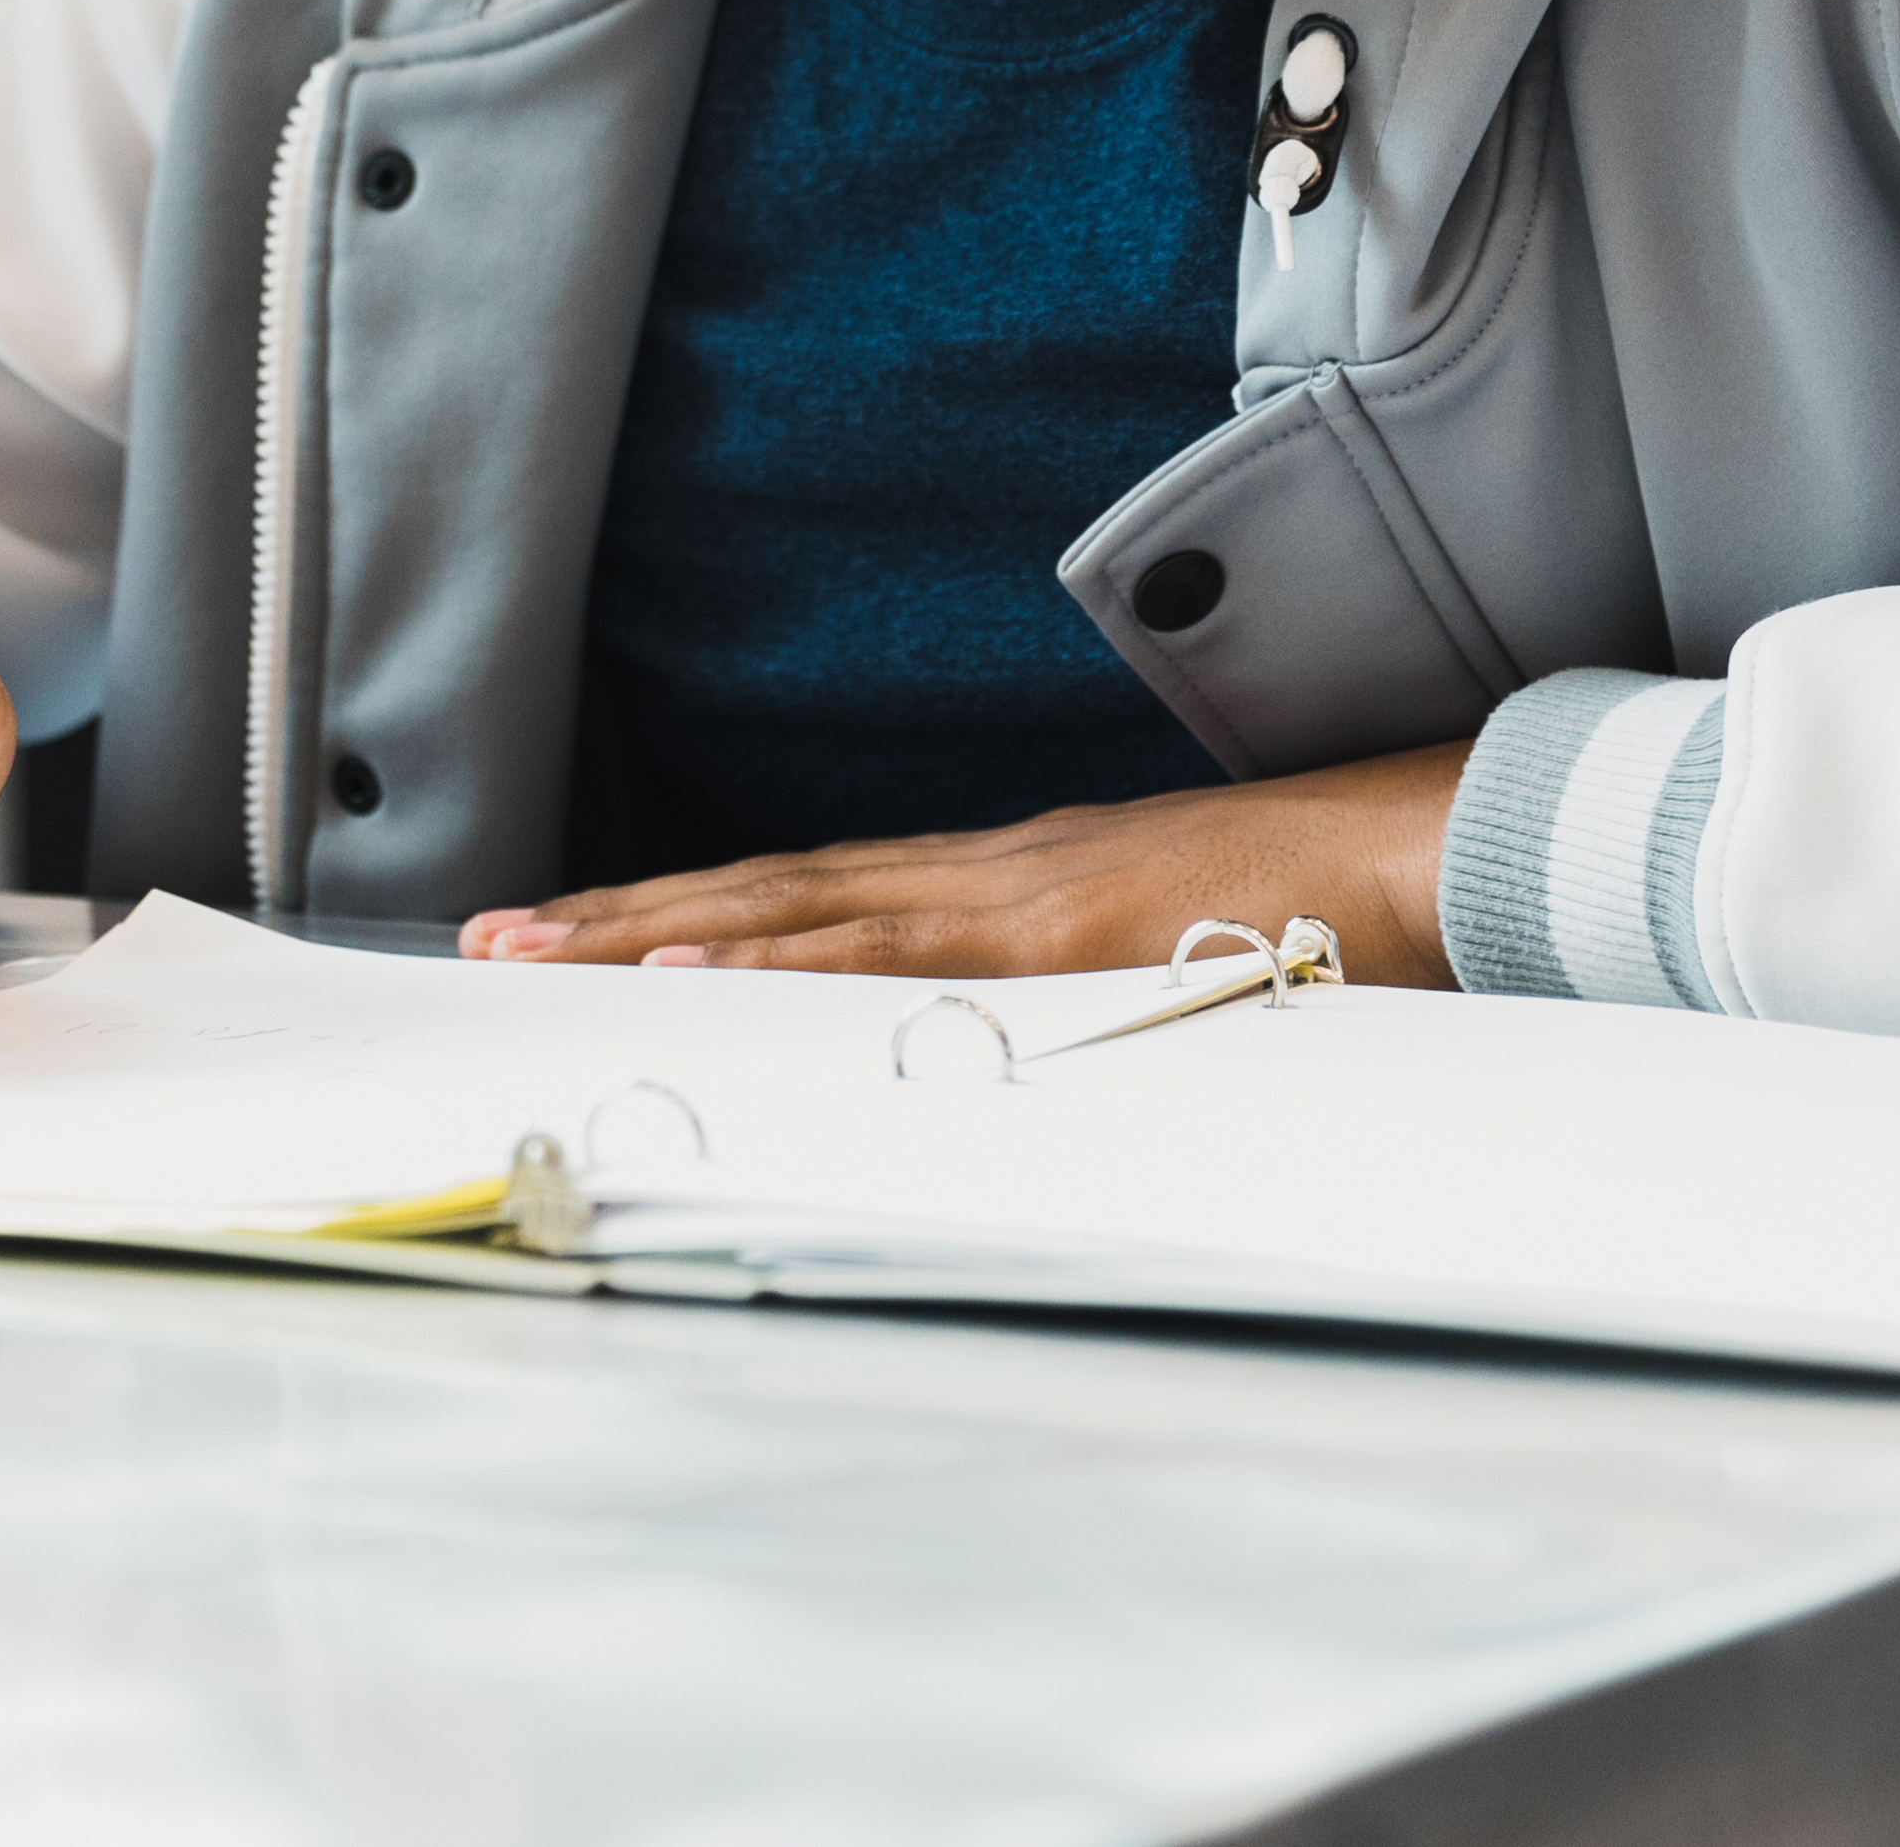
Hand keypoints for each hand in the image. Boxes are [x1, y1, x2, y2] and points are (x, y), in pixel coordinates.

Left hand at [456, 743, 1472, 987]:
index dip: (673, 915)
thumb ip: (1068, 999)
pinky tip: (705, 969)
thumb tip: (995, 1049)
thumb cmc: (1302, 919)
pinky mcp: (1050, 925)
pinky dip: (793, 957)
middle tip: (485, 941)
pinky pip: (898, 951)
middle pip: (759, 894)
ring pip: (794, 910)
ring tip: (540, 951)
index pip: (793, 900)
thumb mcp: (1154, 970)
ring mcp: (1004, 893)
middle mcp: (971, 875)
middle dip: (617, 918)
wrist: (1414, 850)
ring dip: (659, 930)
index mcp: (985, 888)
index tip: (562, 933)